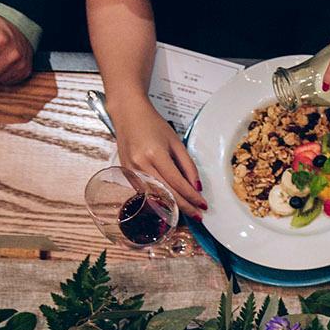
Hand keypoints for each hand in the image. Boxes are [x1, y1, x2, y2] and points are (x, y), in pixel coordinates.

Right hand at [109, 94, 205, 214]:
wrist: (128, 114)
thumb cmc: (152, 125)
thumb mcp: (176, 143)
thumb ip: (188, 166)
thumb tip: (197, 187)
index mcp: (155, 154)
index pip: (177, 183)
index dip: (192, 197)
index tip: (203, 205)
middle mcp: (141, 164)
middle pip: (167, 194)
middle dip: (184, 207)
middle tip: (198, 215)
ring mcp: (131, 170)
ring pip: (155, 197)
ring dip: (172, 207)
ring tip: (187, 211)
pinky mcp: (126, 173)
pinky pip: (145, 192)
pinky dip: (159, 199)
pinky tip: (170, 203)